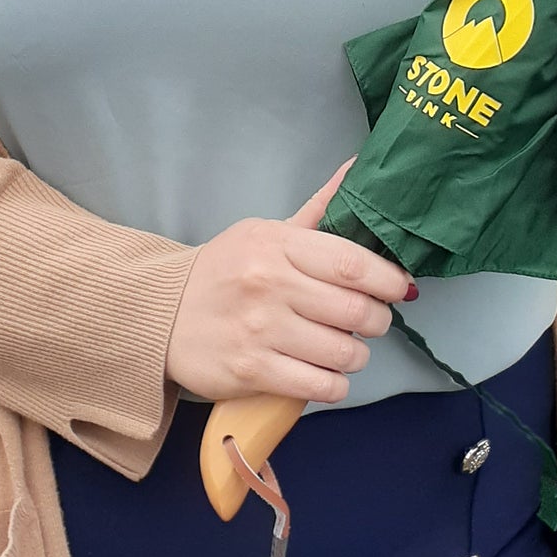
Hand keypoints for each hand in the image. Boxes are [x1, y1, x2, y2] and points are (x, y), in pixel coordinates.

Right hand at [165, 160, 413, 407]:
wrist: (159, 313)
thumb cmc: (224, 271)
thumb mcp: (265, 233)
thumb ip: (318, 210)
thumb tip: (358, 169)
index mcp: (277, 245)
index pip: (352, 263)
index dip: (388, 279)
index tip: (398, 288)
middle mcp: (270, 285)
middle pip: (356, 311)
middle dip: (378, 321)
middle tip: (372, 321)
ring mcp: (260, 330)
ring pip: (343, 352)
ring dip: (357, 355)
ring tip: (346, 348)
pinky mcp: (251, 371)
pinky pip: (320, 386)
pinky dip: (335, 384)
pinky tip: (326, 373)